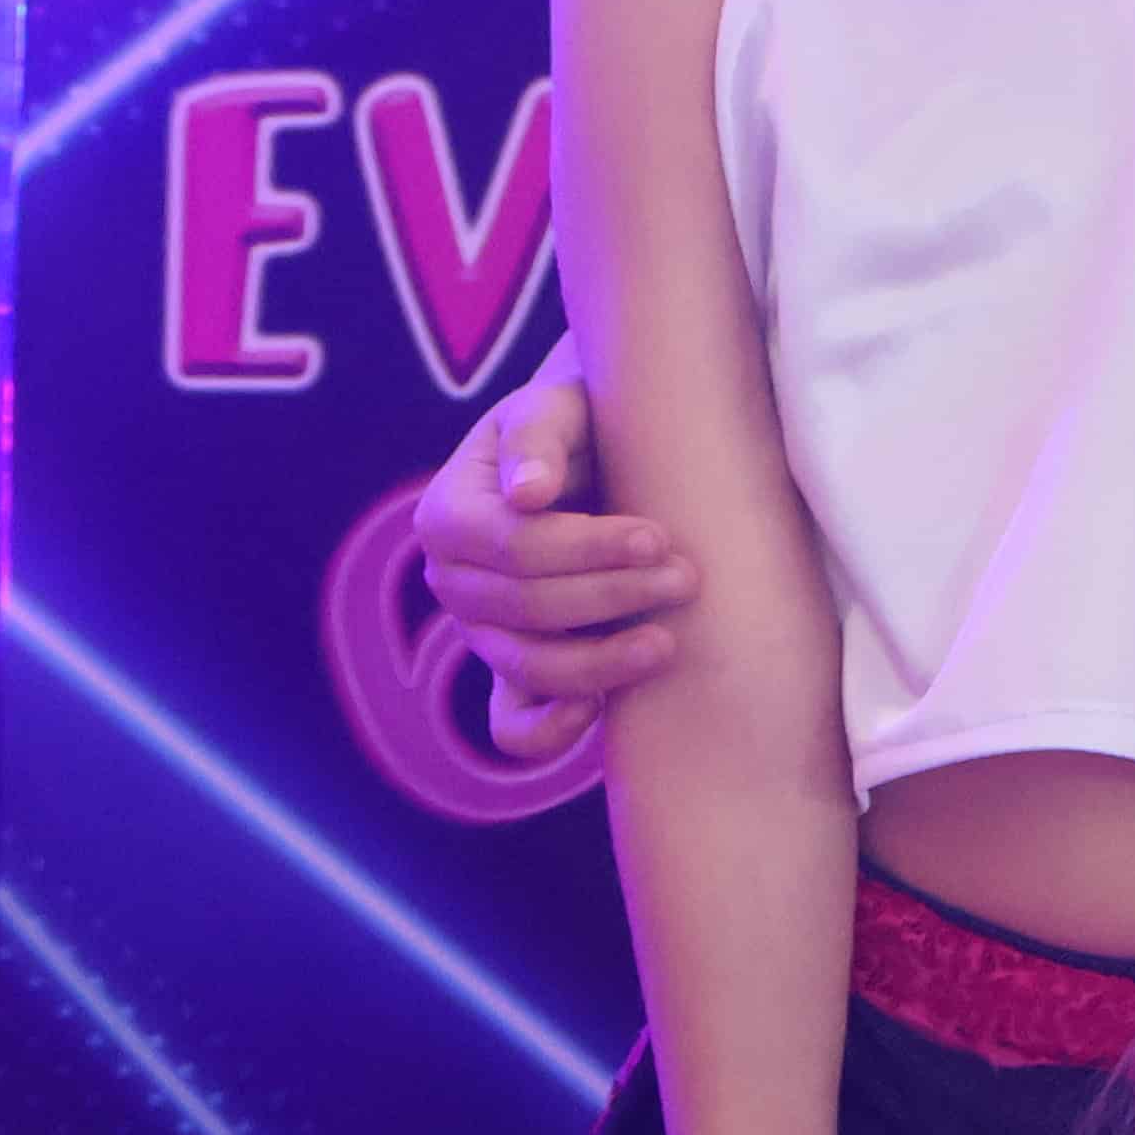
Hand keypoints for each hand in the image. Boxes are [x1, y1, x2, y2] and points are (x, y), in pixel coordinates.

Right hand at [415, 371, 700, 760]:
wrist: (596, 447)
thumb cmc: (577, 418)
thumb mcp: (556, 404)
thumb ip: (540, 437)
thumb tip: (528, 493)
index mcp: (447, 514)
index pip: (515, 547)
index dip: (587, 549)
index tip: (657, 537)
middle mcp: (452, 579)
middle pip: (526, 608)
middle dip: (611, 597)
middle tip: (687, 578)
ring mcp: (480, 631)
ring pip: (527, 667)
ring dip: (601, 662)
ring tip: (668, 642)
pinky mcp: (514, 670)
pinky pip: (515, 724)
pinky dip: (550, 731)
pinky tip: (602, 713)